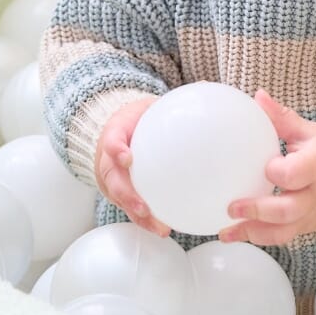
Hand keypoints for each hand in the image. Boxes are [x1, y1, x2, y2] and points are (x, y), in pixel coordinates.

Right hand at [94, 95, 169, 236]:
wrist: (117, 132)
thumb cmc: (137, 120)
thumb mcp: (148, 106)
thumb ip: (173, 102)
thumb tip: (206, 85)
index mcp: (115, 135)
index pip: (111, 141)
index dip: (116, 149)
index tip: (128, 157)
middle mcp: (109, 161)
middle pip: (113, 180)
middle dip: (126, 195)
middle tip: (143, 206)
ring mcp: (112, 180)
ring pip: (121, 200)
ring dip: (139, 215)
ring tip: (160, 227)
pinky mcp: (120, 193)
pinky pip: (131, 208)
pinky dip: (146, 220)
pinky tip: (166, 229)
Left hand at [221, 91, 315, 245]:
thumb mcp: (311, 132)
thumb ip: (282, 118)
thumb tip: (257, 96)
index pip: (297, 174)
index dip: (278, 173)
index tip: (264, 167)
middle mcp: (314, 195)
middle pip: (287, 210)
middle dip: (258, 211)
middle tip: (232, 206)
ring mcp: (309, 215)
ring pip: (282, 232)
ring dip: (252, 233)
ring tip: (226, 232)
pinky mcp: (304, 228)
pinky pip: (281, 238)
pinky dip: (257, 238)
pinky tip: (234, 234)